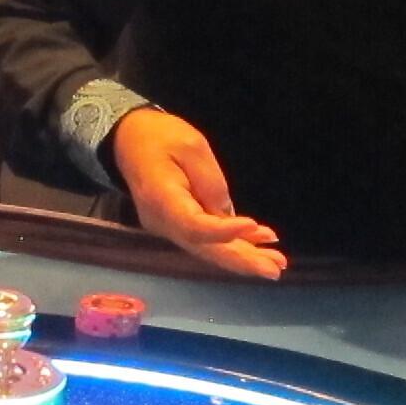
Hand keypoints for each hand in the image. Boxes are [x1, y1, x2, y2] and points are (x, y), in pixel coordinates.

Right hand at [111, 109, 286, 278]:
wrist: (129, 141)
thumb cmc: (159, 136)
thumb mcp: (190, 145)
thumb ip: (210, 181)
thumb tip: (227, 215)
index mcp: (161, 199)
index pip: (194, 226)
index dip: (225, 232)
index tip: (253, 225)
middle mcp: (162, 222)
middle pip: (204, 248)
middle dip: (242, 260)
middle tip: (275, 268)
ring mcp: (169, 227)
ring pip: (208, 248)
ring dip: (243, 256)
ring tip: (277, 263)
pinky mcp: (178, 225)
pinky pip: (206, 239)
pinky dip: (233, 243)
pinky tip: (260, 243)